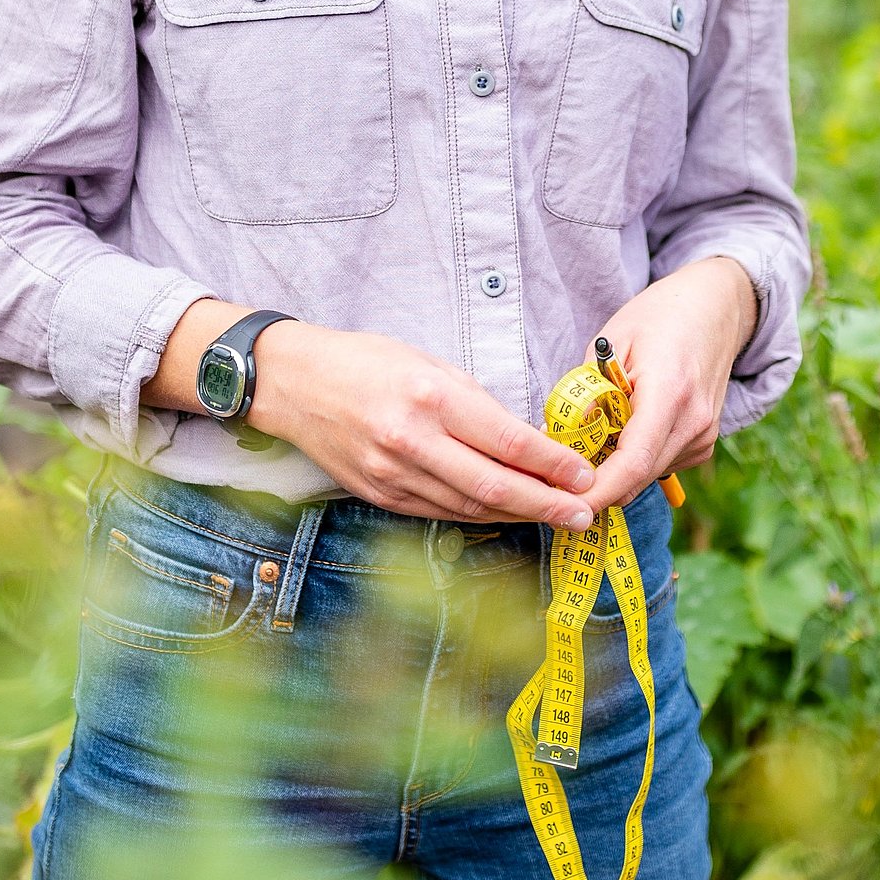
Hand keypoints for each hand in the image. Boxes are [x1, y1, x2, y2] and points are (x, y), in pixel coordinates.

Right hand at [252, 321, 597, 527]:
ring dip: (519, 516)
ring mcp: (392, 474)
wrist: (293, 383)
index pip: (506, 441)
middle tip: (586, 515)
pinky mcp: (379, 495)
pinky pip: (440, 513)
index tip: (586, 475)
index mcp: (430, 397)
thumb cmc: (365, 361)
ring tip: (558, 518)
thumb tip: (523, 439)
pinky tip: (507, 515)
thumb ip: (474, 402)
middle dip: (548, 504)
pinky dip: (480, 517)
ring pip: (470, 508)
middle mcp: (411, 440)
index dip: (553, 464)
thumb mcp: (427, 361)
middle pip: (494, 486)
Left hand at [579, 259, 756, 515]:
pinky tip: (622, 429)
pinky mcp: (704, 444)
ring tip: (591, 434)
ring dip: (612, 470)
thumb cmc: (658, 317)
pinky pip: (658, 466)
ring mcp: (703, 437)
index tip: (561, 502)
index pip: (633, 461)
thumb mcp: (610, 342)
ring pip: (645, 476)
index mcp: (670, 391)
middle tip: (553, 474)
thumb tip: (560, 439)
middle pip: (636, 478)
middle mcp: (694, 422)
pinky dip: (632, 460)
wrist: (715, 309)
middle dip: (593, 485)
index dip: (597, 491)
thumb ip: (588, 393)